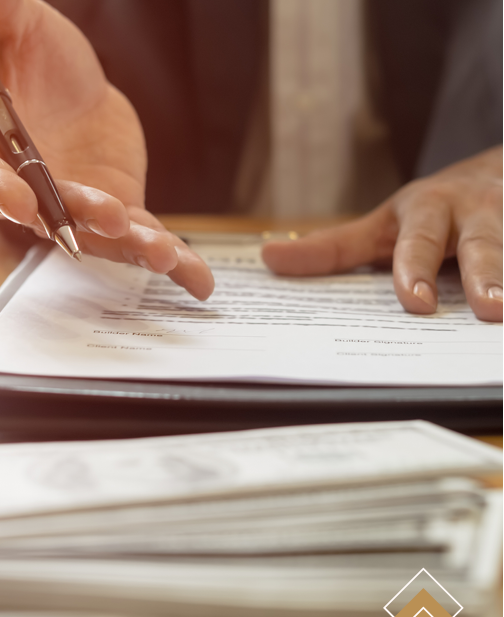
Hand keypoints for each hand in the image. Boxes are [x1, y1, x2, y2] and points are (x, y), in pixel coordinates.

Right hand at [0, 0, 213, 299]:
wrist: (75, 90)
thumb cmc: (35, 60)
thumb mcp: (21, 28)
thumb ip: (1, 15)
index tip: (19, 202)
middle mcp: (34, 191)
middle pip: (53, 213)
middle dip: (82, 218)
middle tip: (110, 217)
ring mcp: (80, 208)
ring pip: (104, 236)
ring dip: (134, 247)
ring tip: (167, 256)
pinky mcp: (119, 214)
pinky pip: (144, 239)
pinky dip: (174, 262)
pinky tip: (200, 282)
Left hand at [262, 147, 502, 321]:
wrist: (497, 175)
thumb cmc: (430, 213)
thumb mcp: (382, 225)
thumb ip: (333, 247)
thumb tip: (267, 257)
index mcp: (425, 211)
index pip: (417, 242)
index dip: (415, 270)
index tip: (415, 303)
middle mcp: (471, 213)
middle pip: (482, 243)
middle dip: (485, 273)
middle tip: (487, 309)